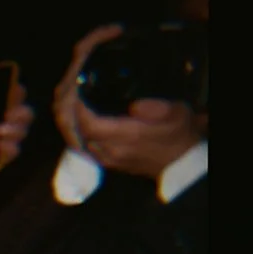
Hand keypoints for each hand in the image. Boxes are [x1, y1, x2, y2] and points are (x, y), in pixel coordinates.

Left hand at [0, 80, 34, 212]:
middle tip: (8, 113)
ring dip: (13, 130)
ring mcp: (3, 143)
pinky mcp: (0, 160)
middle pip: (24, 115)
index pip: (12, 98)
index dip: (18, 92)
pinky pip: (13, 152)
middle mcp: (2, 126)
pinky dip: (9, 147)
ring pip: (21, 132)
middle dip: (21, 112)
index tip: (16, 87)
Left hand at [52, 24, 203, 178]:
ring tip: (76, 104)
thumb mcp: (176, 115)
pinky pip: (85, 148)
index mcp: (128, 137)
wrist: (178, 160)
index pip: (91, 125)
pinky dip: (80, 133)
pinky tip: (82, 120)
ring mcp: (107, 159)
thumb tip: (136, 106)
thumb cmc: (178, 134)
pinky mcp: (106, 162)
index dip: (81, 109)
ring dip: (75, 124)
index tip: (80, 91)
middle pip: (80, 133)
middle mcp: (112, 151)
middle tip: (74, 94)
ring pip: (79, 141)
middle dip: (73, 113)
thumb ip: (157, 109)